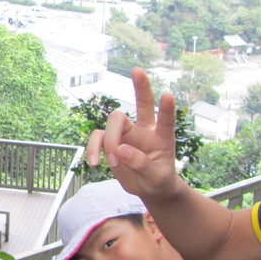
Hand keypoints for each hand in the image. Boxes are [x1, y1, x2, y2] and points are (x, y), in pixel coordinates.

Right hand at [86, 68, 181, 201]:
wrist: (148, 189)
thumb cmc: (158, 181)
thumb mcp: (156, 178)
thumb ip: (141, 164)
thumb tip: (121, 150)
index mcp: (163, 138)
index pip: (166, 121)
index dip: (167, 109)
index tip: (167, 96)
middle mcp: (145, 130)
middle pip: (142, 103)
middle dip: (141, 87)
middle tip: (137, 70)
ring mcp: (127, 134)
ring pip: (114, 122)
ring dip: (109, 142)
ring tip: (112, 163)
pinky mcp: (111, 141)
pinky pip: (98, 137)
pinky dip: (93, 149)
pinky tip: (93, 163)